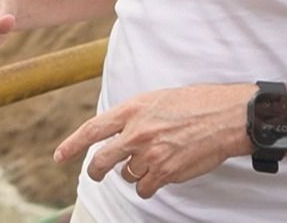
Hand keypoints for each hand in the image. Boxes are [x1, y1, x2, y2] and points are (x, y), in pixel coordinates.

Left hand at [53, 84, 252, 198]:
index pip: (92, 130)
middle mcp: (136, 132)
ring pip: (126, 175)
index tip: (60, 156)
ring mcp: (150, 154)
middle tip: (97, 173)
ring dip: (135, 172)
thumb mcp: (158, 99)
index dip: (72, 145)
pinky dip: (150, 185)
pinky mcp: (165, 172)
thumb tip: (120, 132)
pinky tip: (161, 174)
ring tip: (154, 160)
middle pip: (101, 160)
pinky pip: (145, 188)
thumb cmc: (196, 103)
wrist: (225, 117)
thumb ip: (135, 115)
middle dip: (96, 170)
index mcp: (133, 109)